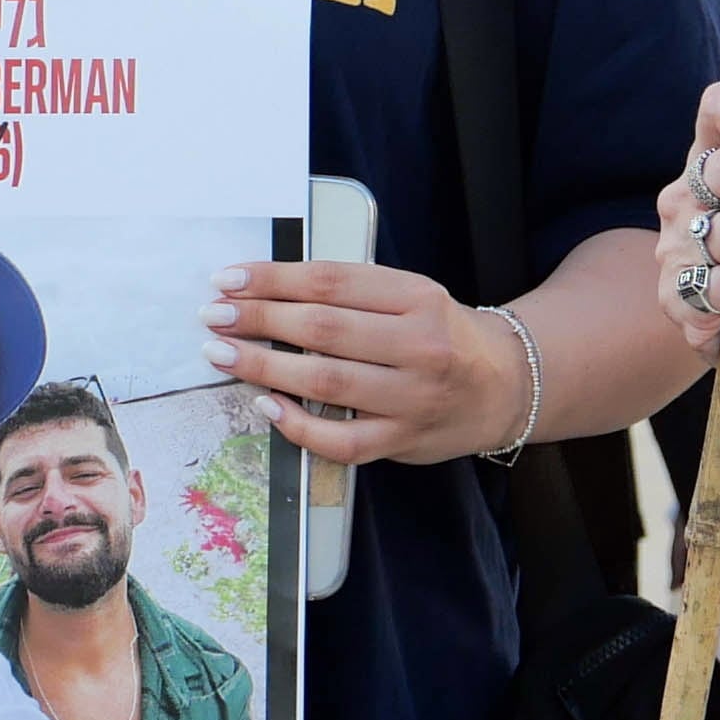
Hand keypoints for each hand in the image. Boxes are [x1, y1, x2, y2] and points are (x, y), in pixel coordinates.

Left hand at [206, 260, 525, 465]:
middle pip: (323, 329)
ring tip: (222, 354)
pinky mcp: (404, 441)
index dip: (273, 279)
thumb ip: (353, 293)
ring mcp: (414, 398)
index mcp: (418, 298)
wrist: (506, 385)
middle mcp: (420, 346)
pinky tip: (265, 405)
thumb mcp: (412, 296)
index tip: (229, 278)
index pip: (331, 282)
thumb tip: (266, 290)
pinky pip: (341, 440)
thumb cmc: (441, 333)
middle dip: (258, 320)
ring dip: (263, 367)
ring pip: (326, 382)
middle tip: (213, 315)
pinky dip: (297, 425)